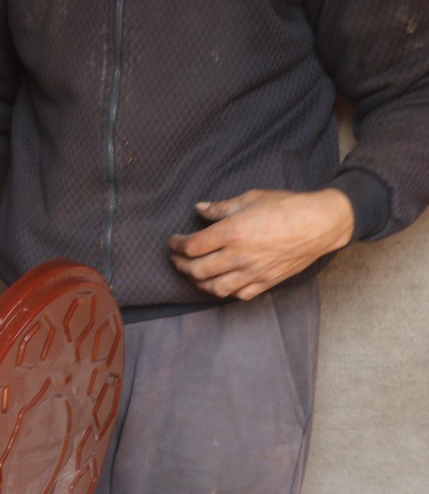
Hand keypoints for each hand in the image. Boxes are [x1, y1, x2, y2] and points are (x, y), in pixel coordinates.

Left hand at [168, 188, 353, 300]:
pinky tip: (221, 283)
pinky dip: (226, 292)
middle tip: (177, 259)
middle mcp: (239, 256)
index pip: (192, 246)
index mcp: (232, 232)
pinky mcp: (267, 281)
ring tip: (194, 274)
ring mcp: (253, 272)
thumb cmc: (287, 206)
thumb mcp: (250, 199)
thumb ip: (221, 207)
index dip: (177, 245)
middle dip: (181, 265)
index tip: (173, 241)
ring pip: (215, 288)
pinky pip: (240, 294)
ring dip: (199, 283)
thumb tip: (199, 208)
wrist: (320, 223)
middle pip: (197, 270)